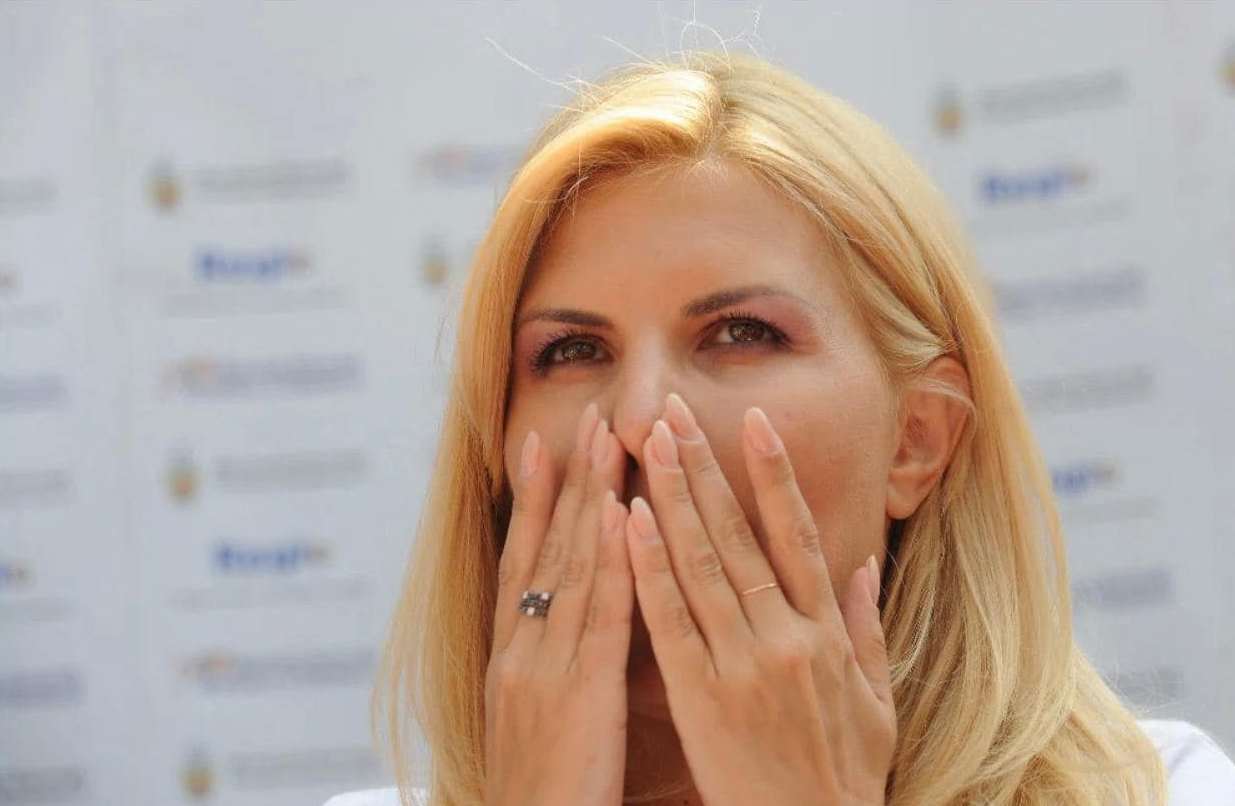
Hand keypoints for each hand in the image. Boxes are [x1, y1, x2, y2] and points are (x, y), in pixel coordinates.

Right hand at [485, 402, 631, 805]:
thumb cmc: (539, 794)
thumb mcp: (528, 718)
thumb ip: (545, 667)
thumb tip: (557, 626)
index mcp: (509, 658)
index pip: (521, 561)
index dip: (535, 501)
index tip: (543, 444)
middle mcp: (520, 651)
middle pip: (545, 548)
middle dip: (568, 479)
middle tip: (586, 415)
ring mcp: (544, 669)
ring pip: (572, 567)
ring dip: (593, 498)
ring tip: (608, 440)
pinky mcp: (579, 695)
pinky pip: (601, 616)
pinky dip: (613, 561)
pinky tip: (628, 517)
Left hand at [623, 393, 895, 805]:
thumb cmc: (843, 777)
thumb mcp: (877, 703)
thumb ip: (867, 629)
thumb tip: (863, 563)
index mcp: (826, 633)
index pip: (796, 535)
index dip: (774, 474)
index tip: (753, 420)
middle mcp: (786, 636)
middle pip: (739, 535)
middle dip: (705, 466)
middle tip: (674, 410)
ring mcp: (742, 664)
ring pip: (701, 564)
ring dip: (673, 496)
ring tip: (650, 443)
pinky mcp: (700, 696)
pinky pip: (670, 620)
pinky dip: (649, 566)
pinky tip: (629, 520)